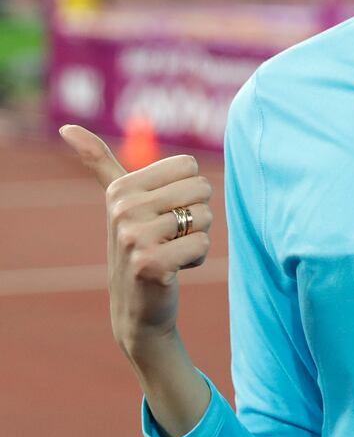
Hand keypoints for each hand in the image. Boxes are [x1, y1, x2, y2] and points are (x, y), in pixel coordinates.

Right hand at [60, 124, 213, 356]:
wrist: (137, 309)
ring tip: (170, 252)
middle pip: (201, 188)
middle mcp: (122, 209)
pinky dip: (196, 259)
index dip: (187, 191)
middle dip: (195, 214)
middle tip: (169, 236)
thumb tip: (66, 127)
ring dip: (196, 237)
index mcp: (120, 188)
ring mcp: (133, 237)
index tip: (162, 213)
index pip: (190, 166)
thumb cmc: (138, 246)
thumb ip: (99, 163)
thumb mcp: (118, 202)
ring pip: (204, 216)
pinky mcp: (150, 264)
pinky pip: (202, 244)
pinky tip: (173, 271)